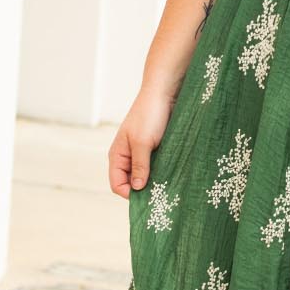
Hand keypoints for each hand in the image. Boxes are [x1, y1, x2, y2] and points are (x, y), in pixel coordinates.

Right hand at [107, 81, 179, 198]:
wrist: (164, 93)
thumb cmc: (150, 114)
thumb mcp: (143, 142)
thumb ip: (139, 166)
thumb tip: (137, 188)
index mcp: (117, 155)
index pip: (117, 184)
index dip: (129, 193)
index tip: (147, 196)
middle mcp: (128, 156)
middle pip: (130, 183)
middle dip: (143, 189)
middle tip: (160, 192)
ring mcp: (141, 153)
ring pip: (145, 176)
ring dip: (154, 181)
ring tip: (167, 183)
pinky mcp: (155, 149)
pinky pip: (156, 167)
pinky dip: (162, 172)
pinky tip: (172, 174)